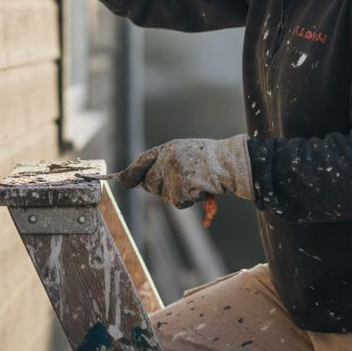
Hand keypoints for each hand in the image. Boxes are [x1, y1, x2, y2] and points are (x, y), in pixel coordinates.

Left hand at [117, 135, 252, 208]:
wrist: (229, 163)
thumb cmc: (209, 158)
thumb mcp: (184, 151)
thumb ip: (164, 162)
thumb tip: (140, 181)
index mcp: (168, 148)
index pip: (142, 161)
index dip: (131, 173)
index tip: (122, 180)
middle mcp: (167, 160)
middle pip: (151, 183)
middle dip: (161, 186)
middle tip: (182, 179)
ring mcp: (174, 175)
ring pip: (165, 195)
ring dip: (178, 193)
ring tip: (195, 181)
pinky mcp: (181, 190)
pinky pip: (179, 202)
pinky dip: (189, 200)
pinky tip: (200, 188)